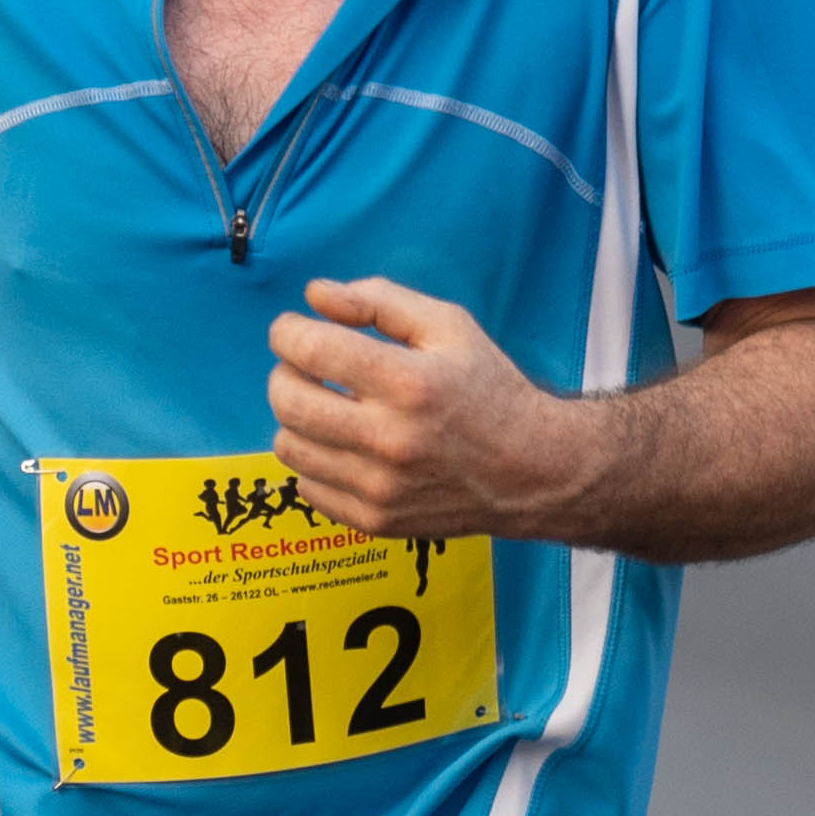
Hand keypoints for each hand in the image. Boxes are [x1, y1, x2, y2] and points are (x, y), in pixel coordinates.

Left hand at [265, 274, 561, 541]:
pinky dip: (314, 461)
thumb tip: (315, 295)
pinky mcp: (375, 520)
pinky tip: (343, 446)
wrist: (531, 470)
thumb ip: (379, 301)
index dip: (287, 332)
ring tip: (326, 406)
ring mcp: (379, 487)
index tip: (292, 330)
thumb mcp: (449, 326)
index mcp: (409, 383)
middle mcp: (390, 439)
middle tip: (304, 367)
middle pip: (288, 401)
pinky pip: (306, 487)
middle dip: (283, 373)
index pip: (311, 351)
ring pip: (288, 446)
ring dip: (296, 418)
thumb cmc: (488, 389)